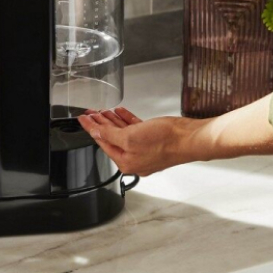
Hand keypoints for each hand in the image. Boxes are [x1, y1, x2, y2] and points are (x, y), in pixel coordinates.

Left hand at [77, 107, 207, 175]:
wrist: (189, 138)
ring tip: (101, 110)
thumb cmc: (166, 142)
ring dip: (112, 120)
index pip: (102, 142)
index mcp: (126, 161)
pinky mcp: (154, 139)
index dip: (90, 128)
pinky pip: (135, 129)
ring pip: (123, 133)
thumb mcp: (131, 137)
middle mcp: (134, 158)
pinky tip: (120, 112)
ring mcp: (145, 149)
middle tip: (90, 113)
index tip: (82, 119)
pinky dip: (126, 119)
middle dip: (99, 124)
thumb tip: (97, 131)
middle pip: (111, 138)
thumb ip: (111, 134)